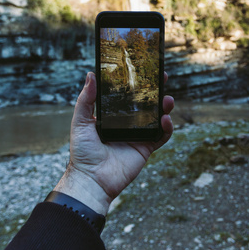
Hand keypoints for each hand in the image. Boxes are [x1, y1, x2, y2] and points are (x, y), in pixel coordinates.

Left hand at [54, 72, 174, 214]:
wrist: (91, 178)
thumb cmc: (82, 152)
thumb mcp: (80, 121)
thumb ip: (86, 99)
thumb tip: (91, 74)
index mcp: (112, 117)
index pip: (128, 96)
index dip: (137, 84)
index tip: (145, 71)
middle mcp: (127, 125)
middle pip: (146, 104)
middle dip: (156, 91)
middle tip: (164, 78)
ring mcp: (138, 136)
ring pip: (157, 118)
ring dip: (165, 107)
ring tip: (167, 99)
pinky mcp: (145, 149)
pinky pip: (161, 137)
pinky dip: (167, 128)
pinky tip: (165, 120)